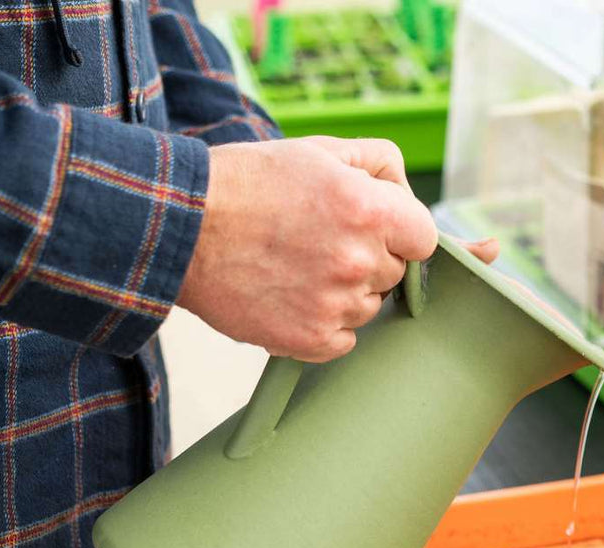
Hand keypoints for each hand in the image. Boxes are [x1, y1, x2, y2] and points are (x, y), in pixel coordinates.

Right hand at [178, 136, 496, 361]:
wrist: (178, 225)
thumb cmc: (248, 182)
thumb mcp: (318, 151)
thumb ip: (378, 162)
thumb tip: (408, 191)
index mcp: (370, 210)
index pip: (425, 237)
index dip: (399, 231)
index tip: (370, 226)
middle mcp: (359, 260)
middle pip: (395, 273)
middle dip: (368, 258)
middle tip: (318, 241)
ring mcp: (336, 305)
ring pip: (369, 307)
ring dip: (345, 292)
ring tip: (296, 266)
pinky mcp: (310, 339)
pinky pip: (344, 340)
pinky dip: (324, 324)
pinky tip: (290, 296)